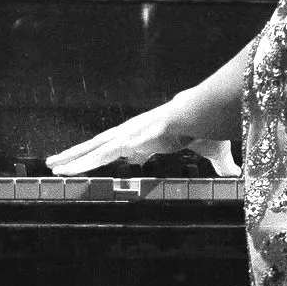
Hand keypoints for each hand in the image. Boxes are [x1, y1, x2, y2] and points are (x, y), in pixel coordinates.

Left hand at [46, 94, 237, 180]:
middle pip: (97, 147)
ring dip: (71, 158)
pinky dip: (80, 161)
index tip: (89, 158)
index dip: (103, 153)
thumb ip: (219, 163)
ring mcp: (126, 136)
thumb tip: (236, 172)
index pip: (119, 147)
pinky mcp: (126, 140)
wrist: (202, 113)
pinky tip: (64, 167)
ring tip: (50, 164)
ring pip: (91, 150)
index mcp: (147, 137)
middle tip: (53, 161)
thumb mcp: (212, 151)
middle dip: (76, 154)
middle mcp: (131, 135)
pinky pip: (97, 154)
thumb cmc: (206, 127)